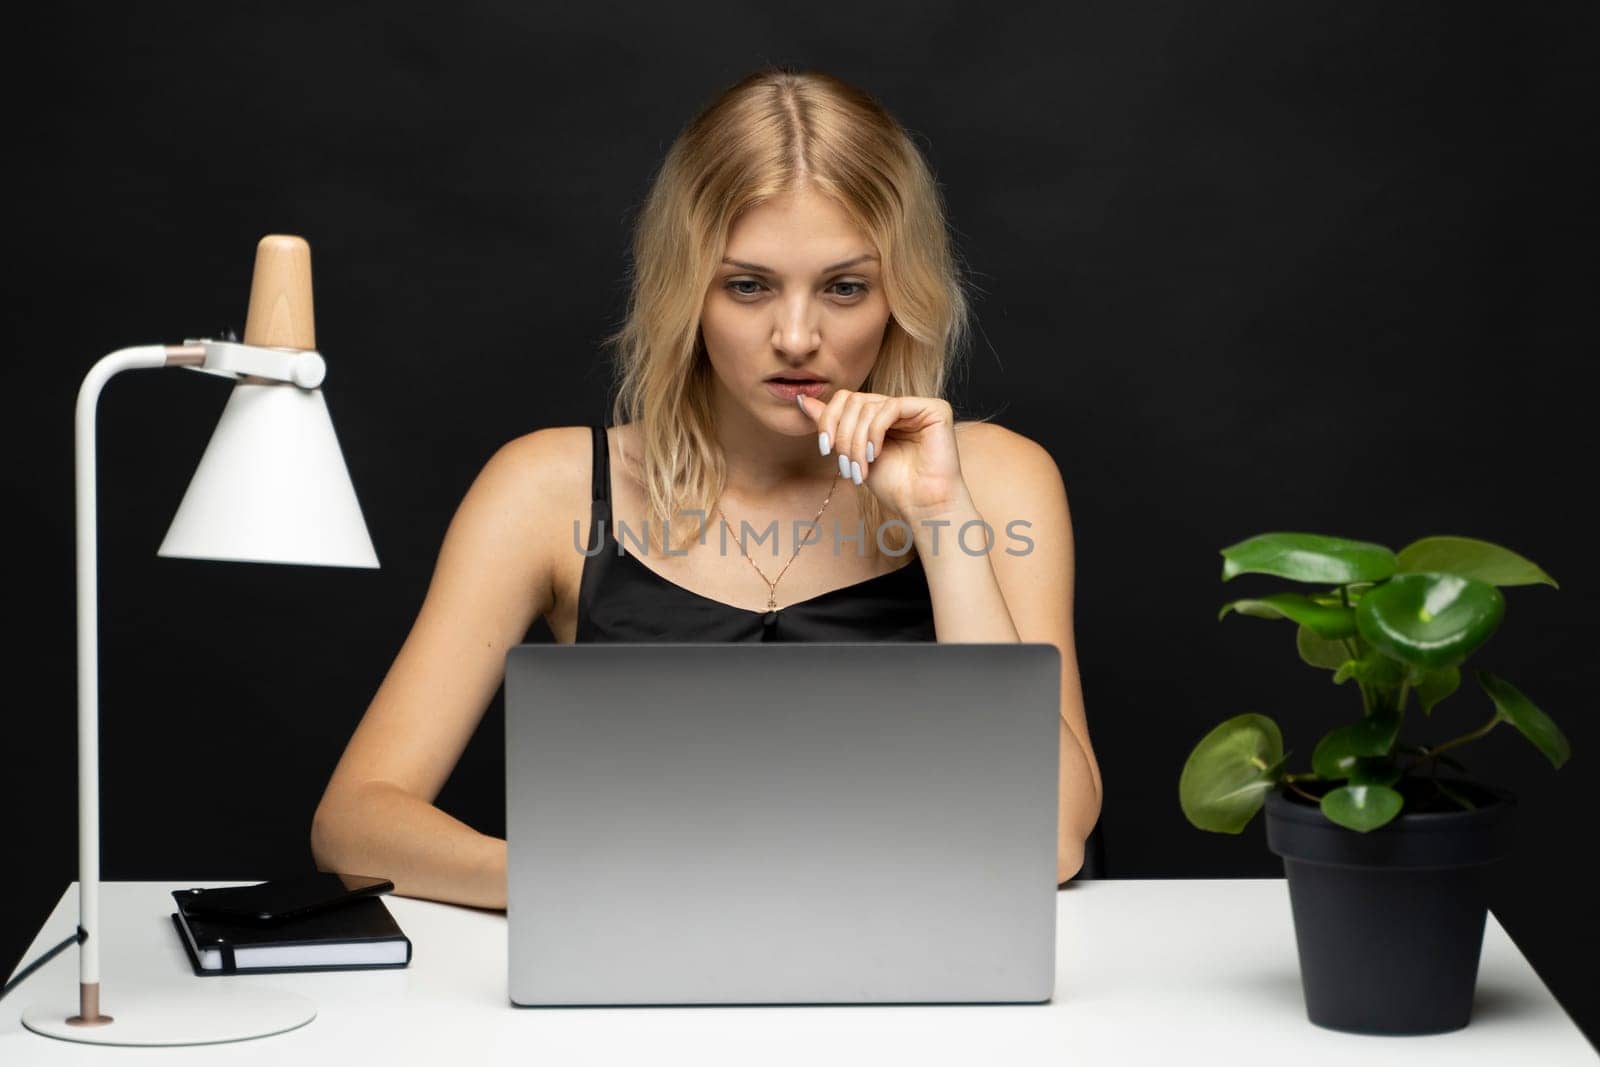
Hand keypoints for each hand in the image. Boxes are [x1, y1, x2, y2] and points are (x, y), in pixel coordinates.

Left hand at [796, 390, 971, 520]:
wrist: (921, 506)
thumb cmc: (893, 485)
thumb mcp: (852, 453)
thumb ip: (832, 425)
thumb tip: (803, 399)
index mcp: (881, 413)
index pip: (846, 399)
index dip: (829, 420)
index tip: (824, 449)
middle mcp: (899, 406)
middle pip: (854, 401)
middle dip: (843, 436)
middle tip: (845, 465)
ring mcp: (917, 406)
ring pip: (869, 406)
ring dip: (857, 441)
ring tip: (860, 467)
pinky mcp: (934, 409)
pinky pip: (890, 407)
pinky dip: (875, 432)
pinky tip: (875, 454)